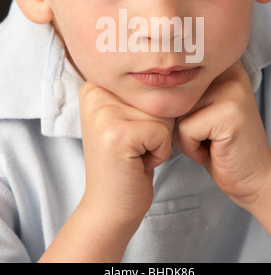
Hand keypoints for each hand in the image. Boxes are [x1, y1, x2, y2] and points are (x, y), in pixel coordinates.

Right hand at [79, 81, 173, 230]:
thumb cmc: (127, 159)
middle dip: (157, 124)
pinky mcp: (117, 135)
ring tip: (136, 152)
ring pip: (163, 112)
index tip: (129, 131)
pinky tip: (139, 162)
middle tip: (134, 144)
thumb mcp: (126, 115)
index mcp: (95, 84)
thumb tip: (173, 68)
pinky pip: (163, 133)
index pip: (148, 81)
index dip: (150, 111)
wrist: (109, 205)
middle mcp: (94, 92)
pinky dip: (160, 152)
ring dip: (160, 137)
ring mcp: (103, 113)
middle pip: (156, 95)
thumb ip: (139, 91)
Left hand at [174, 60, 270, 209]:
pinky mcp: (229, 113)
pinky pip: (185, 130)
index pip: (173, 73)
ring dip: (184, 135)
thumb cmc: (218, 144)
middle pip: (172, 93)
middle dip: (179, 121)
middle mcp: (228, 69)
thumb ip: (181, 89)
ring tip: (210, 140)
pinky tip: (213, 150)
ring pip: (176, 111)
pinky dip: (191, 148)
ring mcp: (231, 89)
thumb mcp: (197, 109)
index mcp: (220, 63)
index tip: (195, 118)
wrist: (254, 178)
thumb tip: (143, 81)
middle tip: (206, 133)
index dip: (173, 103)